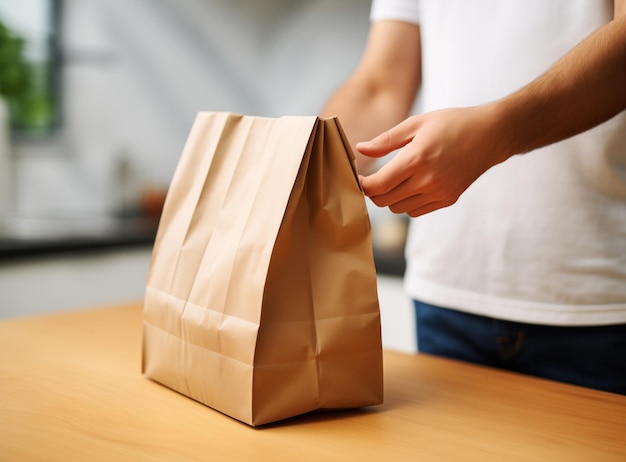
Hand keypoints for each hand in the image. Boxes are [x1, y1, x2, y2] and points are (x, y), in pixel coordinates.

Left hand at [357, 106, 509, 216]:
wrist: (490, 135)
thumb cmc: (452, 124)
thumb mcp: (416, 123)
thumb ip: (385, 140)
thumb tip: (360, 149)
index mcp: (416, 159)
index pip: (377, 186)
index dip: (362, 185)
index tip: (358, 177)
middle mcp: (427, 181)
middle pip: (384, 201)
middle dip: (373, 192)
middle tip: (372, 179)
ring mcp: (438, 193)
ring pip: (397, 208)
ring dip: (390, 198)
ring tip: (394, 179)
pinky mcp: (447, 200)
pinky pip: (414, 211)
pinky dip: (406, 203)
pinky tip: (411, 185)